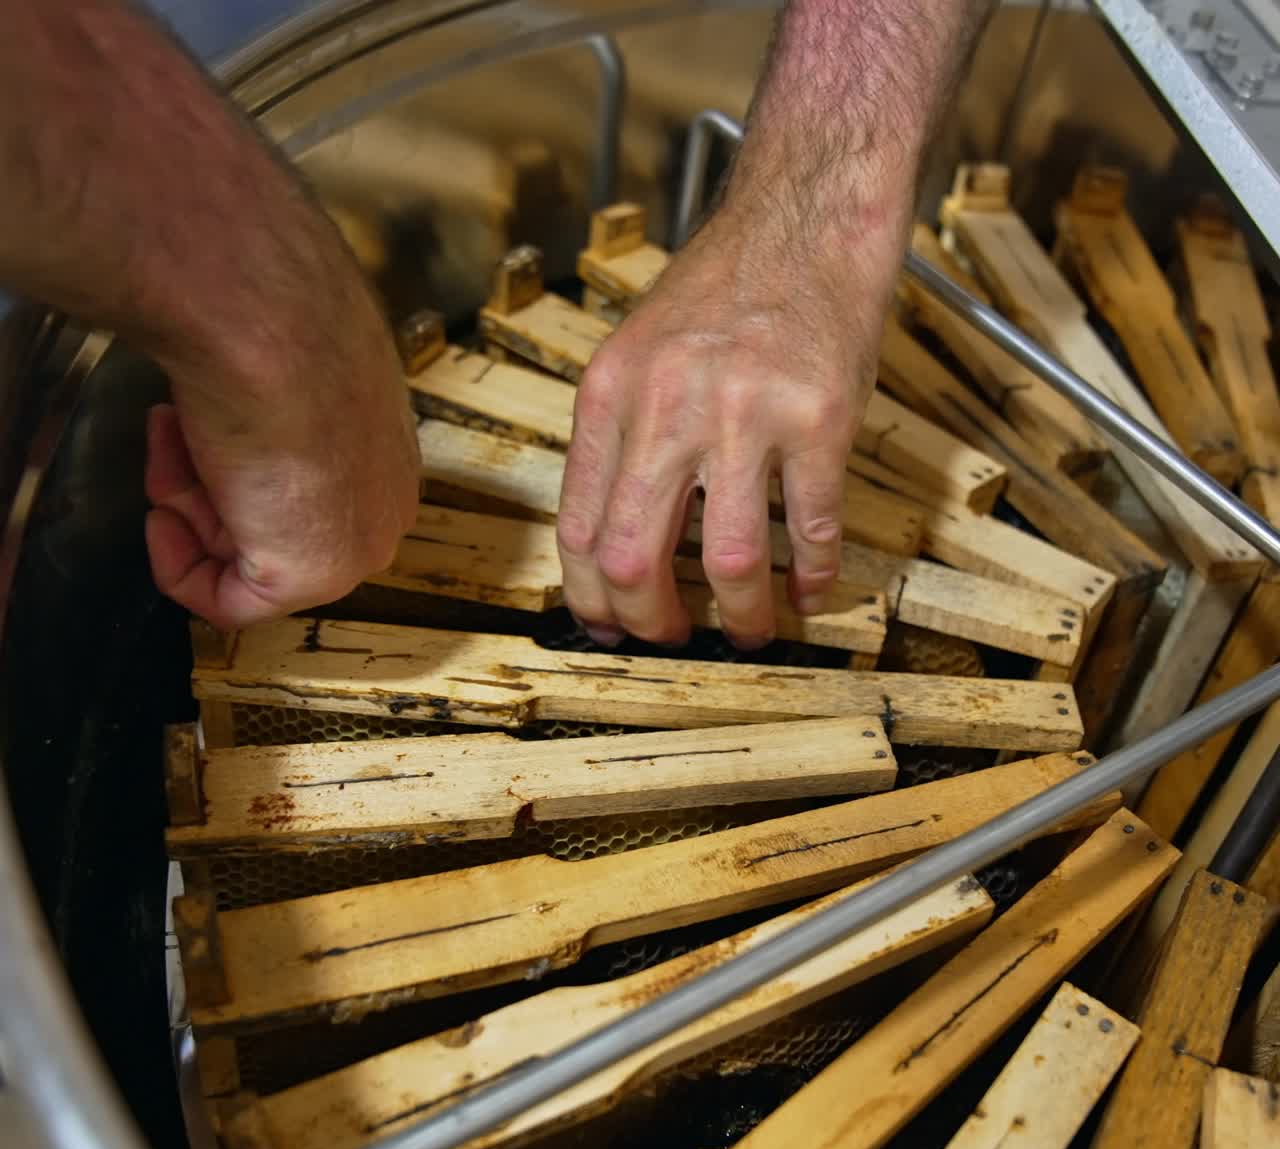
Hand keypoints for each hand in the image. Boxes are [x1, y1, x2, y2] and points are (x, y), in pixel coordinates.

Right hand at [145, 286, 419, 629]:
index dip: (231, 465)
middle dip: (204, 484)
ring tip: (171, 441)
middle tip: (172, 436)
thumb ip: (274, 405)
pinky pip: (228, 604)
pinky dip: (178, 568)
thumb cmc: (272, 323)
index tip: (191, 428)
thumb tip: (236, 408)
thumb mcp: (282, 369)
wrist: (267, 319)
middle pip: (272, 522)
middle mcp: (383, 504)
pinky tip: (162, 517)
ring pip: (247, 554)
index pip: (303, 490)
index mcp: (387, 455)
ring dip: (186, 503)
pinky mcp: (311, 575)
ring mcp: (355, 545)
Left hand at [558, 203, 898, 648]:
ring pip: (726, 562)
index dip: (591, 598)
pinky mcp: (820, 419)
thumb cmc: (724, 289)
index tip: (609, 625)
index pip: (579, 529)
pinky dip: (813, 577)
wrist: (804, 216)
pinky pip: (812, 528)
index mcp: (611, 394)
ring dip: (741, 616)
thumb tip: (616, 540)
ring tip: (751, 630)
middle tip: (673, 639)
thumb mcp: (639, 353)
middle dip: (650, 623)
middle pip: (636, 560)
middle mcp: (668, 407)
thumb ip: (621, 438)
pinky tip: (811, 591)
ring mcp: (746, 414)